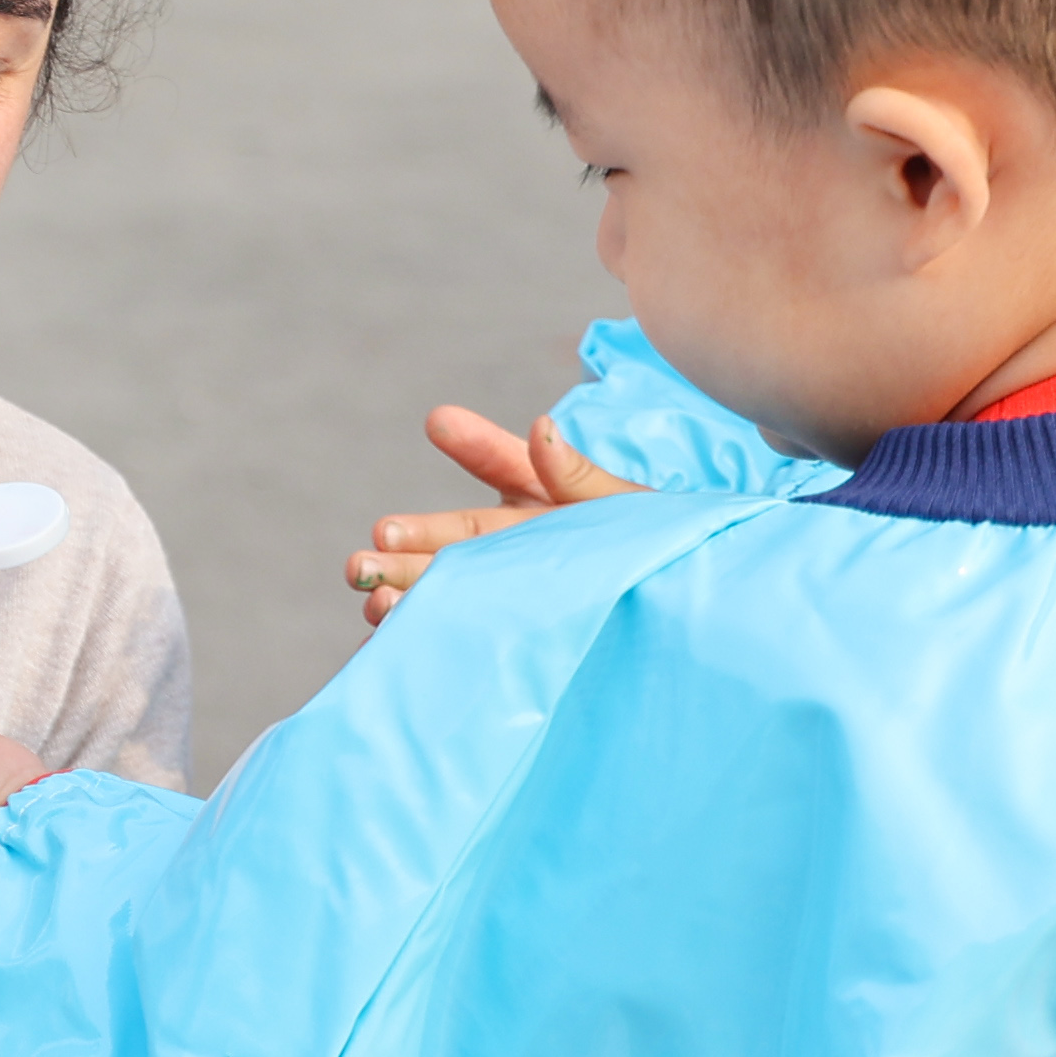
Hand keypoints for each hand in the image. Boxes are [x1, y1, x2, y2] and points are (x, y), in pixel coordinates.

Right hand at [343, 406, 640, 626]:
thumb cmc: (660, 556)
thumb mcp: (628, 512)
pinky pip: (453, 634)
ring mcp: (502, 592)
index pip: (504, 466)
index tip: (440, 421)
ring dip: (404, 587)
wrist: (681, 624)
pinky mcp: (499, 636)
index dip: (474, 444)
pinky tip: (387, 635)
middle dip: (412, 538)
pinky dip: (417, 636)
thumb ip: (579, 476)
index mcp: (542, 506)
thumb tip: (542, 427)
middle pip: (455, 537)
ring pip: (444, 586)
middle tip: (378, 537)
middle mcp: (512, 547)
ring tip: (374, 593)